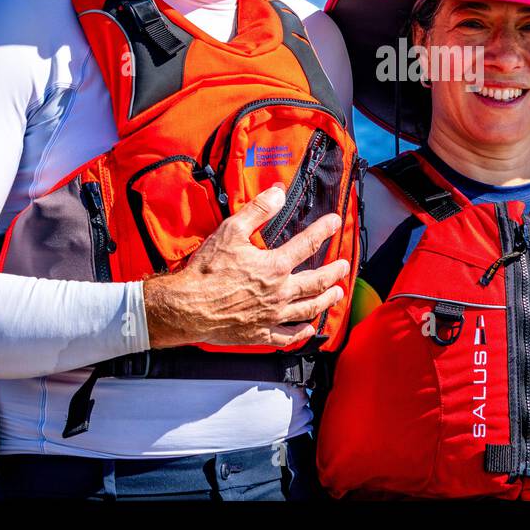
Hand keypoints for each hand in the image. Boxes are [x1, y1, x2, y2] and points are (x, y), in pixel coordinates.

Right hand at [142, 184, 348, 348]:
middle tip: (344, 266)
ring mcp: (272, 316)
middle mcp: (279, 293)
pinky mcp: (260, 334)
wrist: (186, 308)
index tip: (335, 222)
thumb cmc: (206, 270)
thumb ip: (258, 210)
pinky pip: (288, 336)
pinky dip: (302, 332)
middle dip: (334, 273)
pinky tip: (309, 328)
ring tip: (337, 294)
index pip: (307, 244)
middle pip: (316, 282)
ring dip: (326, 300)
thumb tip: (279, 192)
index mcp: (274, 267)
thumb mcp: (231, 231)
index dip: (324, 230)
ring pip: (308, 309)